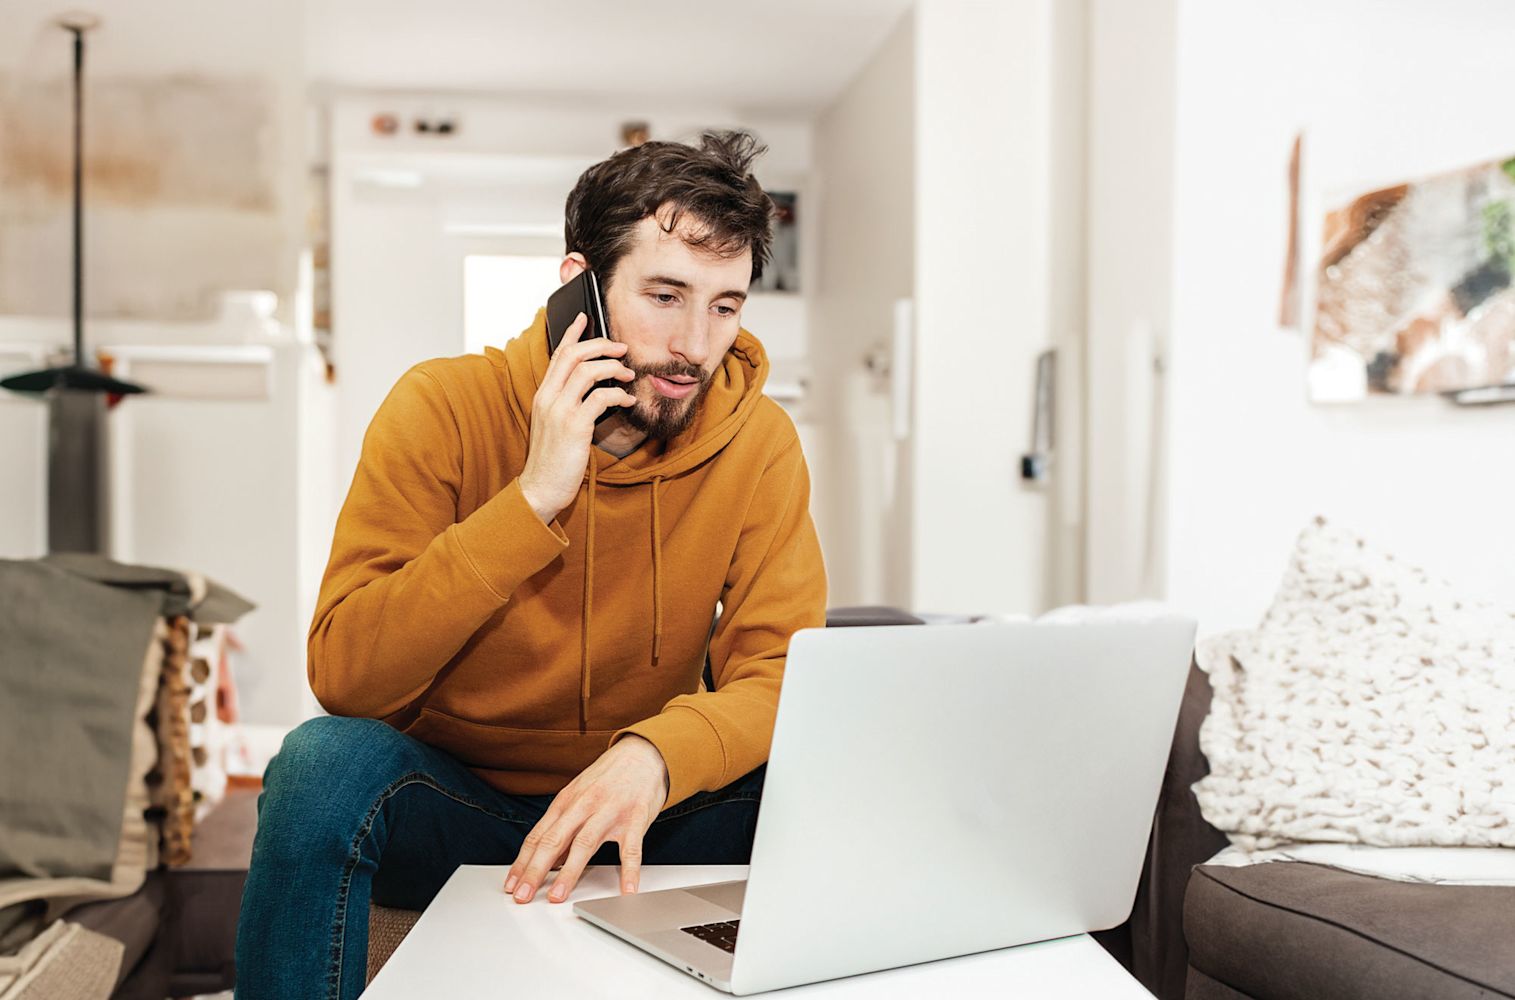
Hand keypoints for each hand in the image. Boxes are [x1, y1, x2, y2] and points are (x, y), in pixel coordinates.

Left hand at [503, 735, 668, 903]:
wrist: (643, 754)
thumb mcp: (579, 794)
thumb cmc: (608, 777)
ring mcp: (610, 812)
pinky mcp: (635, 818)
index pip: (538, 836)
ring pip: (584, 844)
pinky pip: (631, 849)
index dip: (522, 863)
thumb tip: (548, 860)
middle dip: (535, 871)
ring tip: (558, 896)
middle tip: (522, 895)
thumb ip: (563, 825)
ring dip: (569, 873)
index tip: (510, 885)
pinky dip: (629, 871)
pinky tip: (626, 890)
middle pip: (554, 840)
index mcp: (567, 801)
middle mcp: (584, 806)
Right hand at [518, 312, 635, 521]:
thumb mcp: (555, 425)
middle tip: (621, 348)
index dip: (573, 333)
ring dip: (613, 367)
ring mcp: (560, 410)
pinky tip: (626, 401)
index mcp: (542, 395)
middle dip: (600, 345)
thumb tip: (595, 390)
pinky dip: (618, 394)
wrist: (540, 488)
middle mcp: (548, 398)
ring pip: (587, 371)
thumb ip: (568, 404)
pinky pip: (601, 397)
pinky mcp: (574, 426)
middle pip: (573, 355)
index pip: (557, 354)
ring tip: (628, 375)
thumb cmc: (552, 460)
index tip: (586, 317)